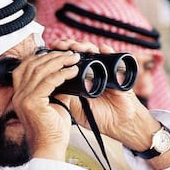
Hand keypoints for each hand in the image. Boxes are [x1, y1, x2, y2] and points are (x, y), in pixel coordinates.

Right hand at [10, 46, 89, 160]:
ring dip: (59, 62)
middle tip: (71, 54)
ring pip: (40, 70)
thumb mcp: (54, 104)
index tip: (59, 54)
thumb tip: (68, 75)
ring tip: (74, 60)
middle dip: (53, 56)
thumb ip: (57, 89)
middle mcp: (18, 95)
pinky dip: (62, 74)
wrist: (49, 150)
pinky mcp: (32, 103)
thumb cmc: (52, 131)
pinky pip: (48, 81)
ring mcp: (23, 99)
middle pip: (32, 65)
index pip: (26, 67)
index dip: (41, 57)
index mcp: (20, 95)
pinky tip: (73, 72)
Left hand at [49, 39, 169, 168]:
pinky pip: (112, 56)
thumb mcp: (76, 108)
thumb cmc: (99, 117)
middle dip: (68, 45)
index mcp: (79, 78)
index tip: (50, 51)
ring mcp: (104, 69)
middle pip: (78, 51)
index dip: (59, 54)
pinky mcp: (118, 71)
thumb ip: (66, 97)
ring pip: (93, 51)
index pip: (67, 60)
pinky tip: (101, 49)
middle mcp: (90, 70)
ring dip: (84, 46)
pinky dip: (106, 50)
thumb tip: (50, 85)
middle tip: (61, 46)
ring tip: (77, 48)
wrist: (119, 124)